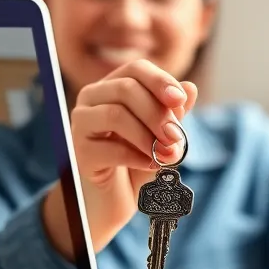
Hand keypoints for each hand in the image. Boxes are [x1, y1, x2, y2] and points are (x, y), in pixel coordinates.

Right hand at [42, 61, 196, 257]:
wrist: (114, 199)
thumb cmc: (137, 161)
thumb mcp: (161, 135)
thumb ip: (172, 113)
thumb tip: (190, 88)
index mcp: (112, 87)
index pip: (135, 70)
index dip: (160, 81)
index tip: (179, 100)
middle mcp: (91, 100)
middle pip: (126, 89)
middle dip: (157, 113)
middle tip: (176, 137)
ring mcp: (80, 125)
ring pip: (115, 115)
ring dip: (148, 136)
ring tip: (167, 155)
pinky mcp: (79, 153)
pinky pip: (109, 149)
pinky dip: (136, 157)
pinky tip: (150, 166)